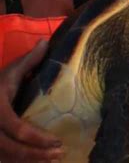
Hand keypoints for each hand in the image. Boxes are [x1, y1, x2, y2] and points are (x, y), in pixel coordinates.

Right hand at [0, 40, 63, 161]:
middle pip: (10, 149)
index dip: (36, 137)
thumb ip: (29, 60)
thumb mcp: (10, 72)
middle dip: (36, 154)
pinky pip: (3, 160)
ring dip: (29, 162)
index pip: (15, 127)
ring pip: (5, 158)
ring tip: (53, 159)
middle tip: (60, 153)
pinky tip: (38, 162)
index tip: (57, 141)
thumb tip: (46, 42)